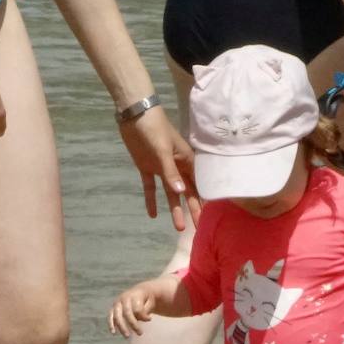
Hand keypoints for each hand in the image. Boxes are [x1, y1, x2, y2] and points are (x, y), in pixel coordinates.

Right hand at [108, 284, 157, 336]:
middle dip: (133, 324)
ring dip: (122, 327)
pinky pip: (110, 316)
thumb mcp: (150, 302)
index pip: (137, 309)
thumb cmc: (146, 299)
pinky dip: (111, 324)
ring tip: (127, 336)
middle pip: (127, 313)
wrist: (139, 291)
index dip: (143, 316)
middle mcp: (124, 298)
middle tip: (140, 333)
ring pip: (117, 316)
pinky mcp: (113, 308)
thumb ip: (146, 309)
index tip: (150, 319)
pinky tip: (113, 332)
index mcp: (134, 295)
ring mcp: (117, 303)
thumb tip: (143, 319)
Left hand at [118, 106, 198, 230]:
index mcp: (186, 161)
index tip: (209, 217)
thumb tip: (181, 192)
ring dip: (174, 209)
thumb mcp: (163, 150)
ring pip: (170, 193)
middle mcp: (177, 167)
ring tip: (178, 228)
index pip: (198, 185)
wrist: (134, 114)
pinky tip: (152, 215)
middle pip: (186, 192)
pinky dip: (151, 200)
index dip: (203, 200)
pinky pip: (151, 188)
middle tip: (197, 229)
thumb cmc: (154, 128)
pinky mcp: (147, 168)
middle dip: (192, 209)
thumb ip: (171, 172)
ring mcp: (162, 168)